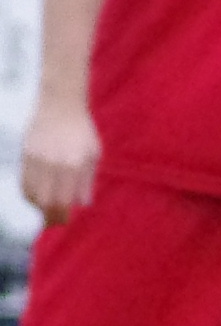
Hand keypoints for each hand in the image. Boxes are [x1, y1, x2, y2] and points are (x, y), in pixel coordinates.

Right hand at [21, 101, 100, 223]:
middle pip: (46, 201)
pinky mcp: (25, 153)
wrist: (60, 104)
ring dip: (37, 207)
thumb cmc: (81, 131)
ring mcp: (37, 158)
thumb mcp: (92, 154)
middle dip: (49, 216)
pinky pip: (23, 181)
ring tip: (44, 211)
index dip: (63, 215)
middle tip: (53, 221)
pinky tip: (34, 197)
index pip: (64, 200)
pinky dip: (27, 194)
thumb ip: (87, 180)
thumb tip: (82, 204)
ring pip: (31, 193)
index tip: (64, 221)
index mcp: (74, 165)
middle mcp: (54, 164)